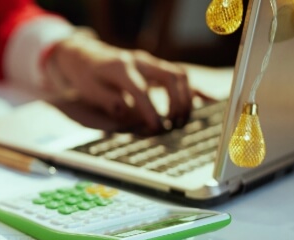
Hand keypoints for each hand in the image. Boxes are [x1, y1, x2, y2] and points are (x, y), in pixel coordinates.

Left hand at [49, 33, 192, 134]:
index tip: (157, 128)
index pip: (140, 89)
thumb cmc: (87, 76)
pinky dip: (193, 89)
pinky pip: (180, 75)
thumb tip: (125, 112)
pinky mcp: (156, 67)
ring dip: (185, 98)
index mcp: (120, 68)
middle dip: (176, 103)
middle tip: (172, 125)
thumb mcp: (89, 90)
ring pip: (179, 74)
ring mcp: (150, 62)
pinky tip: (207, 101)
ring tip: (180, 121)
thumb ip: (108, 101)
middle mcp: (140, 61)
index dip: (150, 110)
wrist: (86, 56)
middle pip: (169, 77)